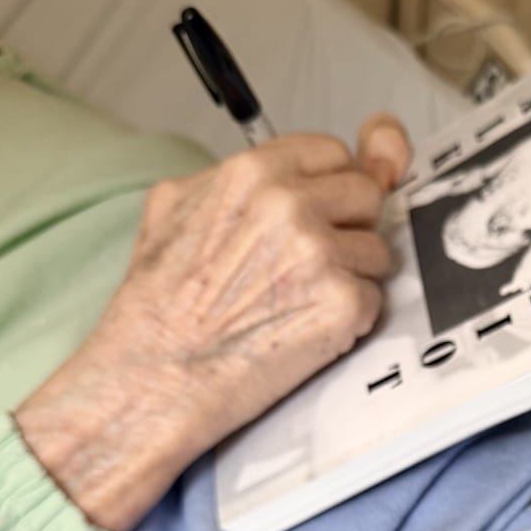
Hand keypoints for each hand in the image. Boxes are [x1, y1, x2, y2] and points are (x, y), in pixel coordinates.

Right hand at [15, 116, 410, 530]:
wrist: (152, 378)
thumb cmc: (159, 305)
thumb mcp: (175, 208)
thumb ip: (246, 178)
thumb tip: (318, 165)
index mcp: (252, 173)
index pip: (333, 152)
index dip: (328, 186)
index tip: (316, 211)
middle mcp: (291, 206)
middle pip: (367, 195)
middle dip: (347, 226)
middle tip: (307, 263)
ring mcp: (320, 255)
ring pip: (377, 250)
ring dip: (351, 276)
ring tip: (297, 302)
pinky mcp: (341, 305)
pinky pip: (373, 299)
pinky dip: (348, 319)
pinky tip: (303, 329)